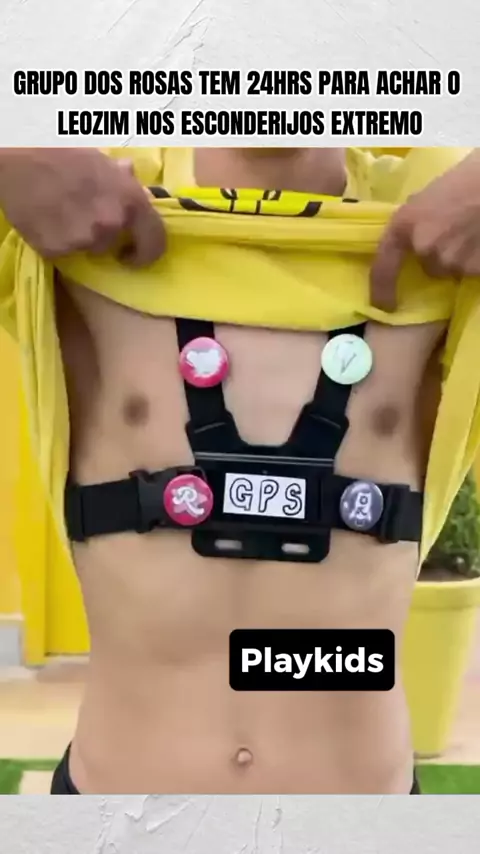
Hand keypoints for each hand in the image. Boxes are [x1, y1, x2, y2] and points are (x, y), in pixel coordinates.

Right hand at [0, 148, 165, 265]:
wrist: (16, 158)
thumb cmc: (60, 150)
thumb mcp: (99, 158)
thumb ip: (121, 176)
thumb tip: (132, 176)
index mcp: (130, 201)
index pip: (155, 241)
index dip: (147, 251)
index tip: (133, 252)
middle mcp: (111, 224)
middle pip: (114, 244)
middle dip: (104, 236)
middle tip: (85, 219)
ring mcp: (83, 239)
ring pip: (88, 247)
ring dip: (79, 236)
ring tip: (61, 211)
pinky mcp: (56, 250)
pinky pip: (63, 251)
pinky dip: (56, 239)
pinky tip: (46, 218)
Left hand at [370, 150, 479, 310]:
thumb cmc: (468, 176)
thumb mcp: (430, 193)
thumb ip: (417, 218)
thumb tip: (413, 232)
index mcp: (405, 225)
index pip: (383, 267)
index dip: (381, 289)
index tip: (384, 304)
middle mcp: (424, 248)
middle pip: (428, 266)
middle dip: (439, 254)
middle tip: (456, 231)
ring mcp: (452, 261)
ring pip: (452, 269)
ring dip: (460, 257)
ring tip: (473, 232)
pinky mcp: (476, 270)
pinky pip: (473, 270)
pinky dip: (477, 260)